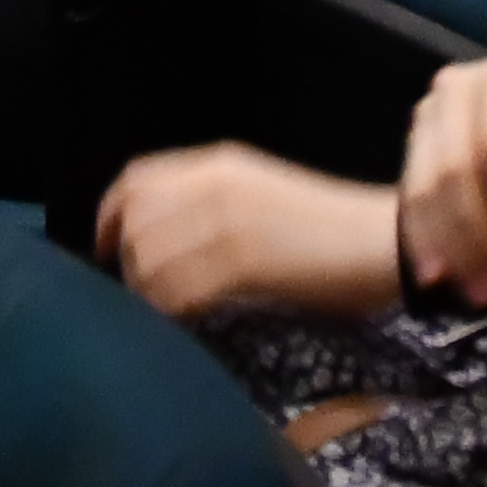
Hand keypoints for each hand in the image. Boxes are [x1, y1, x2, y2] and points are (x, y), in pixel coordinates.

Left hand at [95, 144, 402, 320]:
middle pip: (133, 222)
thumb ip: (209, 206)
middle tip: (148, 295)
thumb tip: (156, 238)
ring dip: (149, 293)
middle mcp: (213, 184)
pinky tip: (194, 322)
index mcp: (219, 164)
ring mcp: (225, 220)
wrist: (384, 243)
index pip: (135, 180)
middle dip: (128, 262)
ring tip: (176, 312)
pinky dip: (173, 312)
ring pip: (147, 260)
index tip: (102, 248)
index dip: (108, 215)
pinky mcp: (239, 259)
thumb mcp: (261, 197)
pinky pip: (176, 290)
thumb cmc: (332, 230)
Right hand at [396, 43, 486, 305]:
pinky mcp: (416, 143)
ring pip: (428, 185)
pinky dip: (424, 240)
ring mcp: (430, 115)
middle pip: (458, 166)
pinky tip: (438, 277)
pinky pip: (409, 196)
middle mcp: (458, 87)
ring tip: (482, 292)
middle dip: (482, 230)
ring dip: (453, 245)